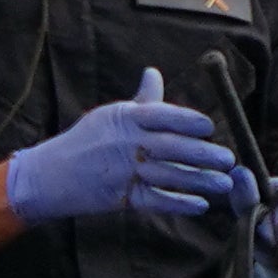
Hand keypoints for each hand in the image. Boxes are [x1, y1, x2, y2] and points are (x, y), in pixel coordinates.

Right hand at [3, 67, 250, 224]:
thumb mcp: (109, 115)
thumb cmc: (85, 141)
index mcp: (124, 119)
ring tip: (224, 183)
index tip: (209, 127)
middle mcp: (124, 144)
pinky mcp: (120, 198)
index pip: (160, 115)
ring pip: (168, 175)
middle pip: (170, 147)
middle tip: (229, 158)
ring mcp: (122, 172)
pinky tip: (200, 205)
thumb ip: (140, 101)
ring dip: (199, 180)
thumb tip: (154, 72)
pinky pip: (155, 201)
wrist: (48, 177)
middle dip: (202, 153)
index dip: (187, 120)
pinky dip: (178, 203)